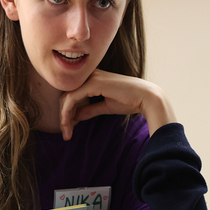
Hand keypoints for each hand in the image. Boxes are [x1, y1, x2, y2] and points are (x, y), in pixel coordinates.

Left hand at [58, 69, 175, 140]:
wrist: (146, 97)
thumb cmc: (129, 101)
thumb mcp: (105, 106)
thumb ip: (89, 109)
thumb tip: (75, 116)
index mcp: (93, 78)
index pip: (72, 94)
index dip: (67, 112)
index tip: (69, 128)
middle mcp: (89, 75)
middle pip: (66, 95)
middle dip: (64, 116)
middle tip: (66, 134)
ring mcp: (90, 78)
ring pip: (66, 97)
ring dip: (64, 117)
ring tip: (67, 133)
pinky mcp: (92, 83)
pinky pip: (72, 98)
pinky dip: (67, 112)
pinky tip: (68, 124)